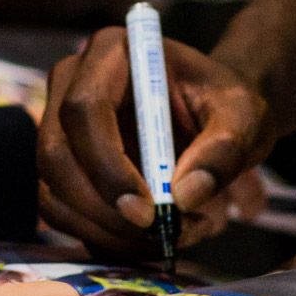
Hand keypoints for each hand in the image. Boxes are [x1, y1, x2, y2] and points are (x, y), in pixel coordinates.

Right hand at [38, 26, 276, 250]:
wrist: (216, 116)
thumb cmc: (224, 104)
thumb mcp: (243, 116)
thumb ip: (223, 151)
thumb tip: (184, 197)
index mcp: (111, 53)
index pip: (84, 108)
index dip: (108, 165)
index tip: (148, 211)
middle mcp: (71, 84)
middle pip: (56, 154)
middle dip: (102, 208)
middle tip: (158, 235)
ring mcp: (59, 127)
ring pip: (52, 190)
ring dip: (103, 230)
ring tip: (165, 238)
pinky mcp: (63, 167)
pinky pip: (61, 211)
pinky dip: (99, 237)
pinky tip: (145, 242)